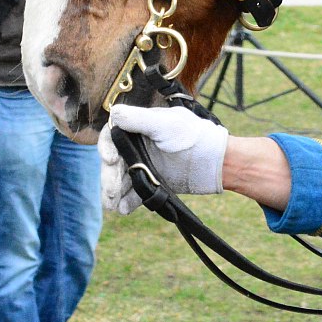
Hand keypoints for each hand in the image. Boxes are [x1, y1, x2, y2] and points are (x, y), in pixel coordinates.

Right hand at [99, 103, 228, 213]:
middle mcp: (139, 146)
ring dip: (114, 192)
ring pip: (121, 179)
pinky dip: (127, 201)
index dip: (106, 147)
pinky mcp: (152, 183)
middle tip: (112, 191)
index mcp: (140, 128)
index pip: (113, 136)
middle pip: (114, 162)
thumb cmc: (193, 137)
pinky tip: (124, 209)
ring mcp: (145, 166)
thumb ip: (139, 119)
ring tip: (113, 205)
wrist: (216, 163)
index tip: (110, 159)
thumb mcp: (166, 124)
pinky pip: (134, 193)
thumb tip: (113, 113)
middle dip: (109, 176)